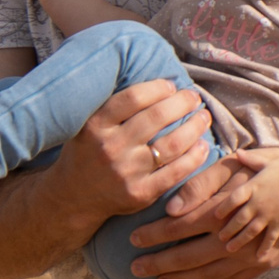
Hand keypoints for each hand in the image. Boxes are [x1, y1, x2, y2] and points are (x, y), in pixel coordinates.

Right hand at [49, 77, 211, 225]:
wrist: (74, 196)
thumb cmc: (89, 152)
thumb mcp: (89, 124)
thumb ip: (115, 106)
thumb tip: (156, 81)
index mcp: (96, 125)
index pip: (134, 97)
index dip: (158, 88)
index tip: (170, 85)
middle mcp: (110, 147)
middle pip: (157, 117)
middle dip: (183, 102)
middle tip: (193, 97)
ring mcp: (127, 172)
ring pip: (172, 144)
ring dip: (194, 127)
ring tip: (204, 117)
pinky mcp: (141, 193)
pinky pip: (176, 172)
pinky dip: (194, 157)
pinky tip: (203, 146)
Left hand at [130, 143, 278, 278]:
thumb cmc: (273, 169)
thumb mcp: (237, 164)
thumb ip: (201, 185)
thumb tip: (173, 207)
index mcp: (225, 209)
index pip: (181, 226)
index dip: (155, 234)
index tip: (133, 239)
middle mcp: (236, 236)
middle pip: (190, 255)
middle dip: (159, 263)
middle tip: (134, 268)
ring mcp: (252, 253)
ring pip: (210, 272)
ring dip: (182, 278)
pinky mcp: (266, 261)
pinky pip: (235, 278)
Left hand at [204, 149, 278, 258]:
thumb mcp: (268, 162)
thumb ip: (250, 159)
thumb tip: (237, 152)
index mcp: (253, 186)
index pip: (232, 199)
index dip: (222, 208)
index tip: (215, 216)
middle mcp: (258, 202)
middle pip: (238, 219)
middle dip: (227, 230)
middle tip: (219, 238)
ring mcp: (269, 215)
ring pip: (250, 232)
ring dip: (239, 241)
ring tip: (230, 248)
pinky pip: (269, 239)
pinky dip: (263, 248)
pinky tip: (258, 257)